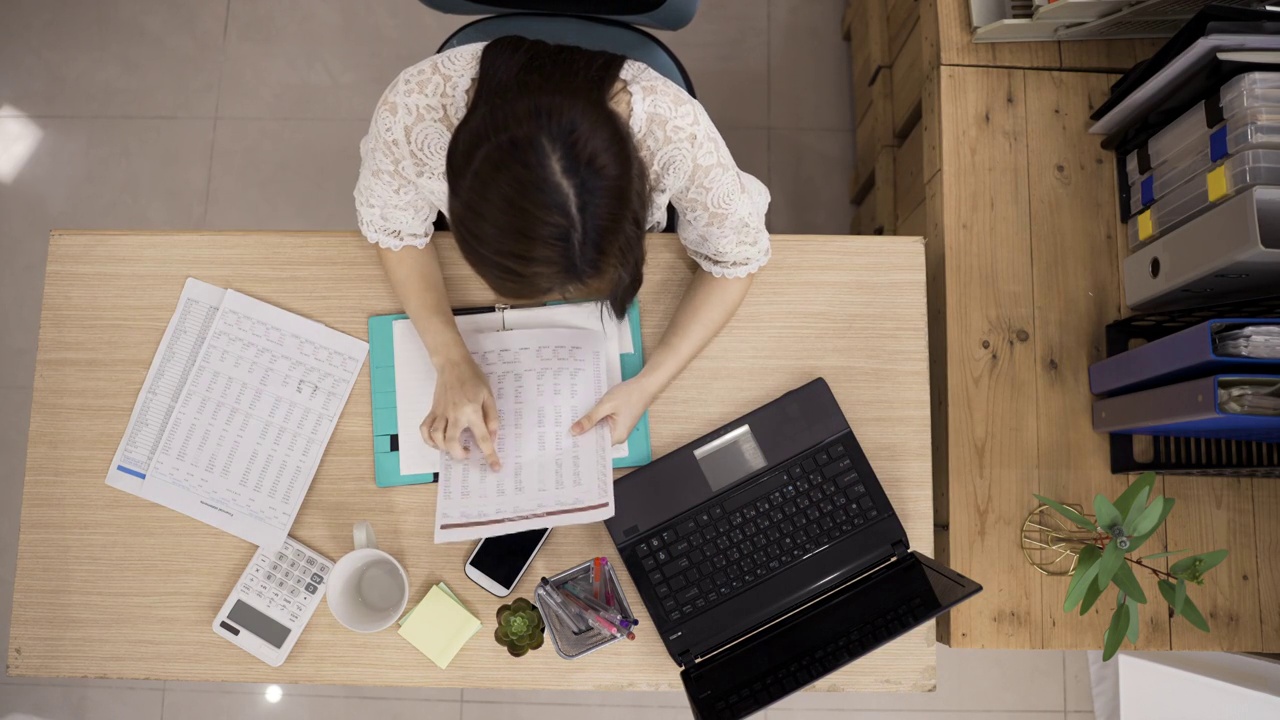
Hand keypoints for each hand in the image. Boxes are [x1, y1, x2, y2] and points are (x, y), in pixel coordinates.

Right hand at [422, 355, 500, 469]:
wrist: (453, 364)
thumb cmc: (474, 378)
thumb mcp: (489, 396)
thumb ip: (492, 418)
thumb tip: (492, 437)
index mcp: (472, 410)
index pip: (482, 438)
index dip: (490, 455)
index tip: (495, 468)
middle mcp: (455, 414)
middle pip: (451, 442)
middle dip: (459, 454)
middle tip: (467, 453)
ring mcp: (441, 413)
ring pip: (436, 437)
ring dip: (444, 448)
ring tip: (454, 447)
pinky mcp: (433, 411)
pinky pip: (425, 429)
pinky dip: (429, 440)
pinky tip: (437, 442)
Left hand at [571, 377, 658, 445]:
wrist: (644, 385)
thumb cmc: (629, 394)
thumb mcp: (606, 405)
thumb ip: (590, 419)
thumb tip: (575, 431)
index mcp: (617, 436)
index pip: (595, 445)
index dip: (580, 442)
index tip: (567, 440)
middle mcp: (618, 436)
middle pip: (596, 439)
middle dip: (583, 433)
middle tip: (566, 429)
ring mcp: (618, 429)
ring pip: (598, 431)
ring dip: (589, 425)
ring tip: (573, 421)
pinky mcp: (618, 423)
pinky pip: (603, 425)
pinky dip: (595, 420)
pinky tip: (587, 416)